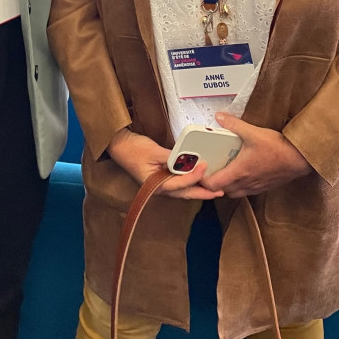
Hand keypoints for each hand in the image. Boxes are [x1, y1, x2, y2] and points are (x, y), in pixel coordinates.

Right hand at [106, 128, 222, 200]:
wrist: (119, 145)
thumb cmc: (133, 149)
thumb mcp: (154, 151)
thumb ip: (172, 157)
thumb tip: (189, 160)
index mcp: (155, 185)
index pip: (180, 184)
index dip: (194, 176)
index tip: (205, 167)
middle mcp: (159, 188)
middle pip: (185, 193)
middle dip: (203, 193)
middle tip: (219, 192)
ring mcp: (160, 184)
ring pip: (183, 190)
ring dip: (198, 189)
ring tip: (214, 188)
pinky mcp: (161, 177)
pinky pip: (178, 182)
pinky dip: (189, 181)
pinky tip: (198, 178)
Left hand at [201, 112, 311, 198]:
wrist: (299, 159)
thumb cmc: (278, 148)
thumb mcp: (253, 133)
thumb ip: (234, 125)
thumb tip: (220, 117)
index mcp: (239, 172)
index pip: (214, 184)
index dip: (203, 180)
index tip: (200, 170)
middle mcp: (245, 183)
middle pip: (222, 190)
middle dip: (214, 183)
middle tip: (210, 169)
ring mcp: (255, 186)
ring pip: (235, 192)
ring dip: (227, 185)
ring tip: (225, 170)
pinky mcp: (263, 186)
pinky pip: (246, 190)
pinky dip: (240, 184)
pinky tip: (243, 171)